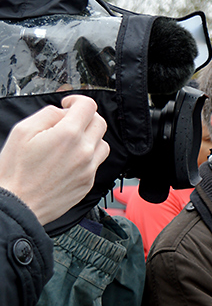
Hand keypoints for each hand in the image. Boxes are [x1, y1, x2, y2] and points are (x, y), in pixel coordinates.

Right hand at [0, 95, 109, 224]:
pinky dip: (87, 156)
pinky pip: (96, 162)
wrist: (19, 205)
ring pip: (102, 143)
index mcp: (68, 135)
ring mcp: (89, 168)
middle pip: (99, 123)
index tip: (68, 105)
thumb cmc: (15, 171)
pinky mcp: (88, 182)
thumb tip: (64, 112)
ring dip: (90, 138)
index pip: (88, 106)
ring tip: (70, 142)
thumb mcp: (23, 131)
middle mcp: (84, 151)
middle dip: (85, 118)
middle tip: (69, 123)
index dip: (77, 101)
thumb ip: (48, 115)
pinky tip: (68, 160)